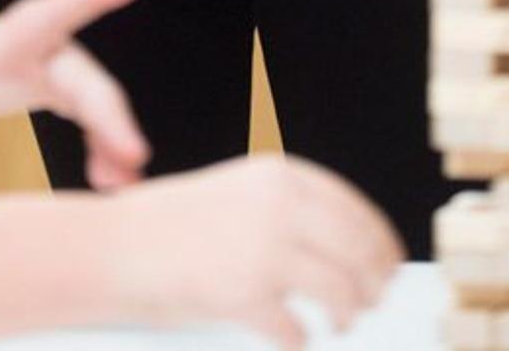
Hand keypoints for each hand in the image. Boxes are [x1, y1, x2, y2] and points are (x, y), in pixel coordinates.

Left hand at [0, 0, 146, 189]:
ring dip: (114, 141)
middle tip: (135, 154)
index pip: (46, 16)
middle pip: (84, 78)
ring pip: (98, 103)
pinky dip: (104, 150)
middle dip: (109, 114)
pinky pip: (95, 121)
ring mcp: (58, 72)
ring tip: (123, 186)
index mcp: (3, 45)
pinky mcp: (65, 93)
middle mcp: (42, 51)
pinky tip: (108, 180)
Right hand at [112, 155, 401, 349]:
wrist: (118, 245)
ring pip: (339, 291)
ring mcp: (263, 251)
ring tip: (342, 322)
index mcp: (279, 175)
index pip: (353, 208)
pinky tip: (295, 340)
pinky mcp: (246, 296)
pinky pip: (296, 331)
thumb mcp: (239, 192)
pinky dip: (301, 341)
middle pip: (357, 250)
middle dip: (375, 281)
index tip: (390, 261)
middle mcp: (278, 206)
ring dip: (348, 313)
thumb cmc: (174, 223)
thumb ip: (289, 209)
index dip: (379, 240)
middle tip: (374, 299)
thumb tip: (351, 247)